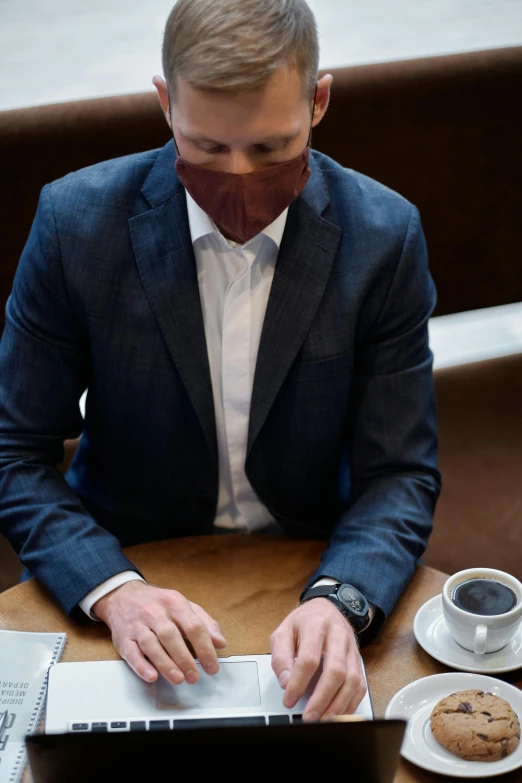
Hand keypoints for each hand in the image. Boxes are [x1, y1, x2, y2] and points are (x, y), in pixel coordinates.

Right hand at [93, 581, 226, 685]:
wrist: (122, 595)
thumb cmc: (158, 604)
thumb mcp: (183, 606)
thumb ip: (204, 622)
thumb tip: (220, 643)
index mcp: (174, 602)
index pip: (193, 626)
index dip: (205, 648)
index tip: (212, 666)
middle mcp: (155, 612)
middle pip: (171, 636)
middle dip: (185, 659)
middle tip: (195, 677)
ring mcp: (138, 625)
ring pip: (151, 645)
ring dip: (166, 664)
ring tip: (179, 679)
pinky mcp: (124, 638)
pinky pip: (131, 652)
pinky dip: (141, 666)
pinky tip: (152, 676)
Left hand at [270, 597, 365, 721]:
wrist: (327, 608)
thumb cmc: (304, 622)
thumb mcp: (284, 631)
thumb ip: (281, 656)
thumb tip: (286, 683)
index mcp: (316, 625)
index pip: (309, 658)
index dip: (298, 682)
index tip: (289, 700)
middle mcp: (338, 635)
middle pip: (336, 671)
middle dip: (322, 698)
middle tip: (309, 717)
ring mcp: (351, 648)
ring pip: (352, 680)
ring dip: (338, 705)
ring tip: (323, 719)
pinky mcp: (358, 660)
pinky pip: (360, 685)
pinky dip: (351, 703)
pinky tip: (338, 714)